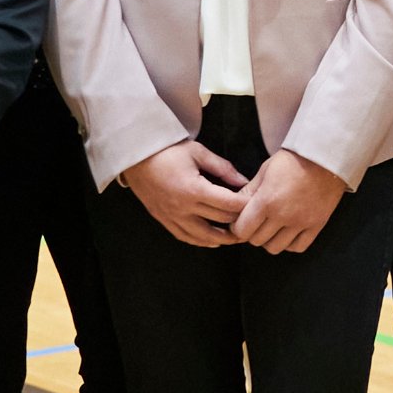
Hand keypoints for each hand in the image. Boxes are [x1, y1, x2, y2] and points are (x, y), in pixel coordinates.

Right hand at [126, 138, 248, 247]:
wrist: (136, 158)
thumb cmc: (168, 151)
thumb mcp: (198, 152)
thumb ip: (223, 168)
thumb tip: (244, 182)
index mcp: (193, 189)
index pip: (228, 204)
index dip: (245, 205)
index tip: (256, 203)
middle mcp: (183, 207)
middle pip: (219, 220)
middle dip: (238, 220)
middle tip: (252, 219)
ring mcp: (172, 216)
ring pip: (203, 236)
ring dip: (223, 239)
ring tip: (237, 237)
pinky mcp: (164, 220)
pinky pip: (185, 237)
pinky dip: (201, 241)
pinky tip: (212, 241)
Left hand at [234, 147, 346, 252]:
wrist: (325, 157)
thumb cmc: (294, 160)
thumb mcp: (265, 171)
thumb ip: (249, 192)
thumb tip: (233, 206)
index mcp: (267, 200)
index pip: (242, 230)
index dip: (237, 227)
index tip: (240, 221)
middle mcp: (283, 215)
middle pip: (256, 241)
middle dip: (252, 233)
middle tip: (255, 222)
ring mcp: (301, 222)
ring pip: (275, 248)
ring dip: (269, 240)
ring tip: (272, 228)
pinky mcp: (316, 225)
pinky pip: (298, 247)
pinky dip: (290, 243)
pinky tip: (288, 232)